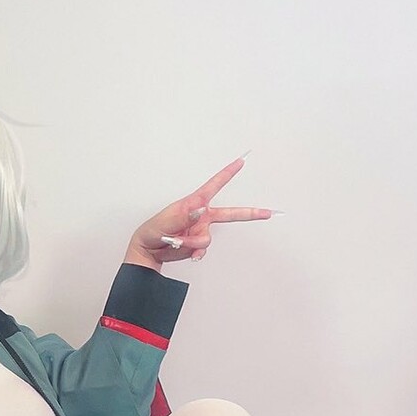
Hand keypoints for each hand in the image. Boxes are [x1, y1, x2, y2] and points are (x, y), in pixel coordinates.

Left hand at [126, 158, 273, 268]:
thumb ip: (185, 216)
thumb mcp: (167, 220)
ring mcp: (201, 230)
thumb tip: (200, 210)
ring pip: (207, 240)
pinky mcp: (198, 244)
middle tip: (267, 213)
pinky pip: (203, 250)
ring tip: (176, 241)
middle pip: (230, 214)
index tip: (240, 162)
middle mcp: (201, 216)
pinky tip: (186, 251)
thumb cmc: (155, 229)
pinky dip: (194, 253)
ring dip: (192, 243)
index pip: (214, 185)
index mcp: (195, 203)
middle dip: (250, 214)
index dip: (228, 173)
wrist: (149, 249)